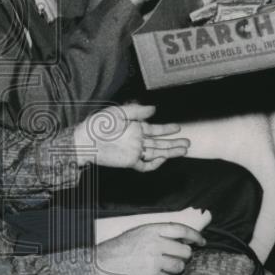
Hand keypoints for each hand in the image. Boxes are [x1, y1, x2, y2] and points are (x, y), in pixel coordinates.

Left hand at [73, 104, 188, 171]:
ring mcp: (134, 151)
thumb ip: (137, 111)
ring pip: (156, 153)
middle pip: (159, 143)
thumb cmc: (99, 124)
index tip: (178, 128)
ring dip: (170, 152)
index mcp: (135, 127)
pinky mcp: (129, 162)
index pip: (155, 130)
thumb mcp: (118, 112)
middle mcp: (137, 140)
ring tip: (183, 150)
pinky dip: (155, 164)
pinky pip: (145, 166)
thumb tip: (154, 109)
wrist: (86, 140)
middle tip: (187, 143)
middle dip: (173, 143)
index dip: (167, 129)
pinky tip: (163, 159)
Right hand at [96, 222, 205, 274]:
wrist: (104, 263)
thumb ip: (158, 234)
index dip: (194, 235)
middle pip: (184, 251)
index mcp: (151, 230)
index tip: (200, 241)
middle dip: (183, 257)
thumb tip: (180, 239)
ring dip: (174, 269)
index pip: (181, 230)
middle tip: (176, 258)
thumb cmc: (120, 248)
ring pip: (179, 267)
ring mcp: (153, 260)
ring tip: (162, 267)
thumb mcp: (139, 233)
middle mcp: (154, 243)